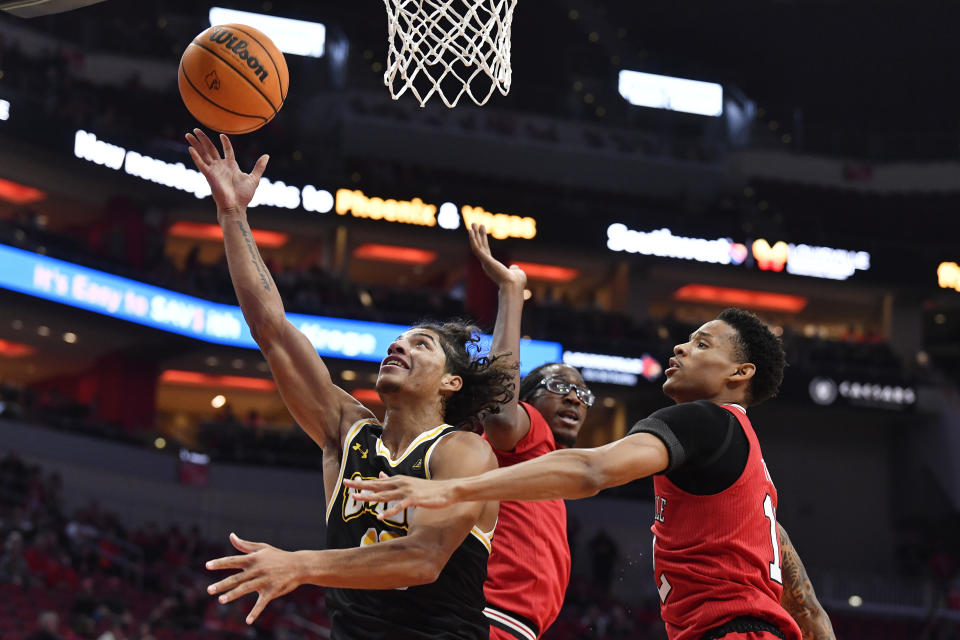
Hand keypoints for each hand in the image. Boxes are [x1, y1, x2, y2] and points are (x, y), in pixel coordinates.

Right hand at [185, 129, 268, 215]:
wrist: (236, 207)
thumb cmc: (244, 196)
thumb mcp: (254, 178)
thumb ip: (259, 167)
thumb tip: (267, 156)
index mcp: (231, 166)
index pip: (226, 150)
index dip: (225, 142)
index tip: (222, 135)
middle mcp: (221, 166)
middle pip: (210, 149)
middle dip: (203, 139)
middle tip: (196, 129)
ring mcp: (214, 170)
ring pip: (203, 153)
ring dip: (196, 144)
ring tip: (188, 134)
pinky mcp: (209, 176)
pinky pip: (201, 164)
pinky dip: (196, 156)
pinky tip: (190, 148)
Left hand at [206, 532, 300, 624]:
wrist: (299, 565)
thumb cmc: (278, 556)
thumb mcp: (262, 548)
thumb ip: (245, 545)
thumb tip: (231, 536)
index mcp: (253, 559)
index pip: (233, 560)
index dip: (220, 563)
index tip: (207, 565)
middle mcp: (258, 569)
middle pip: (237, 577)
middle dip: (223, 584)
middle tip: (209, 590)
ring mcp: (265, 580)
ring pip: (246, 588)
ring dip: (233, 595)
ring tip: (221, 600)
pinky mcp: (272, 590)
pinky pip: (262, 603)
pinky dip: (255, 612)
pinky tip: (248, 620)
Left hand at [343, 472, 457, 518]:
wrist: (448, 490)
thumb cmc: (428, 489)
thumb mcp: (408, 482)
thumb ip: (392, 480)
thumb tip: (379, 474)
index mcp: (398, 480)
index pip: (376, 481)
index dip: (361, 483)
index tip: (347, 482)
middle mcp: (400, 484)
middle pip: (376, 485)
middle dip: (360, 485)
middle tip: (345, 484)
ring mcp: (407, 491)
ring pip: (385, 495)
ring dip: (370, 497)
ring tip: (356, 498)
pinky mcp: (414, 499)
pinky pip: (399, 506)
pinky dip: (389, 511)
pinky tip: (380, 516)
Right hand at [468, 223, 526, 289]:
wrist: (514, 286)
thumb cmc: (516, 282)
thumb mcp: (516, 272)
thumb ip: (514, 269)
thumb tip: (514, 268)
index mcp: (492, 266)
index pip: (485, 250)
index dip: (483, 239)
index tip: (481, 230)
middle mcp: (486, 264)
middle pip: (480, 246)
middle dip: (477, 235)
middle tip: (474, 224)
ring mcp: (485, 262)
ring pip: (476, 246)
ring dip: (473, 235)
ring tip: (472, 224)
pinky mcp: (485, 261)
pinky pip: (477, 249)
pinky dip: (473, 240)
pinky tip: (471, 231)